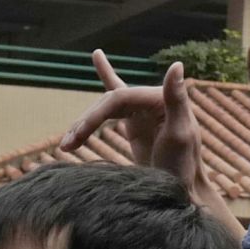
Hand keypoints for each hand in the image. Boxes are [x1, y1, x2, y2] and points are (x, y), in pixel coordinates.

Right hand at [64, 50, 241, 247]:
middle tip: (67, 146)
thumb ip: (177, 99)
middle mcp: (152, 99)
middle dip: (86, 122)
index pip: (120, 97)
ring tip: (66, 143)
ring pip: (105, 107)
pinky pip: (115, 100)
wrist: (181, 192)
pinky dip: (106, 75)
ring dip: (84, 122)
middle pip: (109, 102)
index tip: (77, 135)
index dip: (96, 115)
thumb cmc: (183, 166)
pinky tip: (97, 56)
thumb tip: (177, 64)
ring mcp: (143, 109)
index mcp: (162, 98)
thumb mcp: (179, 134)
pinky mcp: (135, 121)